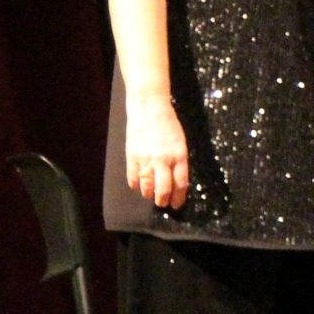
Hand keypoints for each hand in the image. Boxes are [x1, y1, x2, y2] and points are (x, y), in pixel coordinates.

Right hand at [125, 91, 189, 209]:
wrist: (149, 110)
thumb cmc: (169, 125)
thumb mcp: (181, 143)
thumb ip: (178, 161)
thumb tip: (176, 180)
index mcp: (179, 156)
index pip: (181, 183)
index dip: (179, 197)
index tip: (177, 204)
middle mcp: (163, 160)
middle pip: (163, 188)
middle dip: (163, 200)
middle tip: (163, 204)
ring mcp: (146, 159)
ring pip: (147, 186)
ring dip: (149, 195)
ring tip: (151, 196)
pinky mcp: (132, 157)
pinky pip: (133, 178)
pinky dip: (135, 186)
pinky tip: (138, 187)